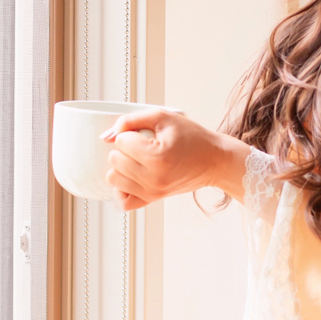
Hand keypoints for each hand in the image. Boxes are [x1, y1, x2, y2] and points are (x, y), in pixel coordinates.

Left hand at [102, 109, 249, 211]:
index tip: (146, 135)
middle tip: (143, 146)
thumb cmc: (191, 137)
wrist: (213, 160)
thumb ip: (131, 120)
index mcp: (157, 156)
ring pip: (113, 178)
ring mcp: (152, 192)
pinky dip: (122, 188)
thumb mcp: (163, 117)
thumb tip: (107, 135)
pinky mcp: (152, 200)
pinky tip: (132, 177)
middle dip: (125, 149)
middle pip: (114, 160)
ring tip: (138, 160)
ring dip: (121, 166)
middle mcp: (153, 178)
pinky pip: (123, 201)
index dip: (130, 133)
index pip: (120, 141)